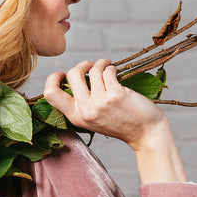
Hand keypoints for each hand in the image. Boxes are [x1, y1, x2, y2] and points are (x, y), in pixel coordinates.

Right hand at [43, 59, 167, 151]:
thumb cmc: (120, 122)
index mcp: (75, 117)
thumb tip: (72, 76)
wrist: (145, 133)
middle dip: (82, 65)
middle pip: (72, 74)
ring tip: (107, 66)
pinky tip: (115, 72)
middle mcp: (85, 111)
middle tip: (91, 66)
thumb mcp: (92, 119)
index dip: (52, 79)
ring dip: (101, 63)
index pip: (50, 94)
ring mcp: (100, 103)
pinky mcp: (115, 95)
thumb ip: (80, 103)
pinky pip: (107, 71)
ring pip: (92, 69)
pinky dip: (111, 67)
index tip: (63, 74)